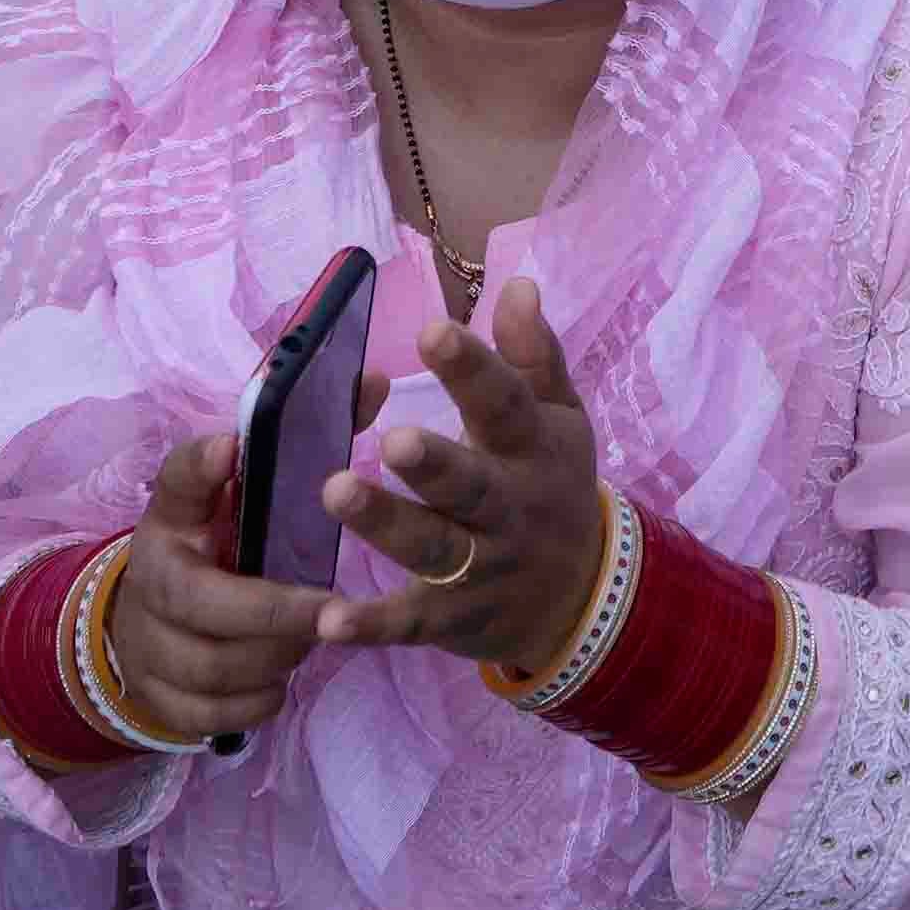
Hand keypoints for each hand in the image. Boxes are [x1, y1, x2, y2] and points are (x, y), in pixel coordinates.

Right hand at [87, 434, 337, 745]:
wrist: (151, 627)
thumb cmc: (219, 552)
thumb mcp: (242, 499)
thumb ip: (305, 444)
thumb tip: (373, 381)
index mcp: (172, 520)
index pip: (176, 485)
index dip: (200, 469)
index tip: (231, 448)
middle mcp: (149, 582)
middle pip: (203, 604)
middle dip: (275, 612)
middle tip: (333, 611)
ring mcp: (148, 646)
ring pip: (214, 667)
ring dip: (274, 659)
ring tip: (308, 643)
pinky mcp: (160, 700)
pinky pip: (213, 715)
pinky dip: (254, 703)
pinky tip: (277, 682)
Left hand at [312, 275, 615, 685]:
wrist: (583, 598)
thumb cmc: (550, 486)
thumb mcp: (559, 418)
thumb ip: (534, 356)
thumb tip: (516, 284)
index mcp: (530, 449)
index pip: (505, 404)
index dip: (472, 369)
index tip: (433, 331)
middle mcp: (508, 508)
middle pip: (470, 485)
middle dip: (434, 464)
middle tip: (391, 440)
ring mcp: (480, 567)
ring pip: (432, 547)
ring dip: (386, 524)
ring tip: (335, 493)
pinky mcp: (451, 618)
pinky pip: (409, 622)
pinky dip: (370, 625)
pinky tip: (327, 619)